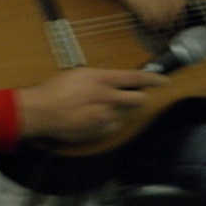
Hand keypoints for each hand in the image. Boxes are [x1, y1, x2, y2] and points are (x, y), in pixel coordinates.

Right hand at [15, 67, 167, 142]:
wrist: (42, 112)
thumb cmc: (57, 90)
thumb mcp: (81, 74)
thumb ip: (102, 78)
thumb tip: (115, 81)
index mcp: (103, 79)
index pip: (136, 78)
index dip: (153, 79)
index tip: (163, 81)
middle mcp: (108, 98)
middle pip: (139, 99)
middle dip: (140, 97)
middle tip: (133, 96)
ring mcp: (105, 116)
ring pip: (128, 114)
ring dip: (123, 110)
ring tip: (105, 107)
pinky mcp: (100, 131)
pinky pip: (115, 126)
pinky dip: (112, 122)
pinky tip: (98, 118)